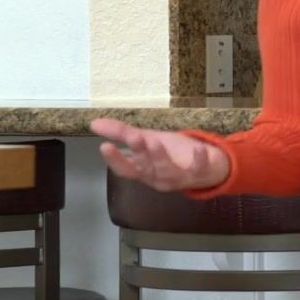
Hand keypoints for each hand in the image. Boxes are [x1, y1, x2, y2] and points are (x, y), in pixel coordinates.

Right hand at [89, 117, 229, 191]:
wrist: (207, 165)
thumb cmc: (170, 153)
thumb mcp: (146, 139)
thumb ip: (121, 133)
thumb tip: (93, 123)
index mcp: (143, 170)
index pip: (125, 169)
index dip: (115, 160)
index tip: (104, 145)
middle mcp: (158, 177)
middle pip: (145, 167)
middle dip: (138, 152)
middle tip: (133, 137)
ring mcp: (179, 177)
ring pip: (166, 170)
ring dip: (159, 156)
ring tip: (153, 140)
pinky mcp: (199, 172)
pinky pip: (198, 168)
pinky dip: (198, 159)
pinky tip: (198, 148)